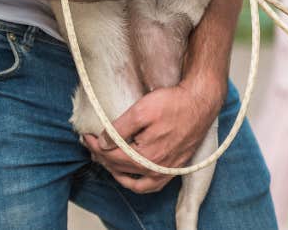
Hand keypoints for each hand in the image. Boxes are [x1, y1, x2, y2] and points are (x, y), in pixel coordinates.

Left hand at [82, 80, 222, 192]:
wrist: (201, 102)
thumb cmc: (174, 103)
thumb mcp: (142, 109)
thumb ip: (120, 128)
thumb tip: (103, 143)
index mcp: (146, 156)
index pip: (112, 156)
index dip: (96, 146)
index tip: (86, 136)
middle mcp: (156, 169)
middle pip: (121, 168)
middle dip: (103, 156)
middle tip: (92, 144)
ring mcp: (166, 171)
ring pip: (134, 181)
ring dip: (116, 172)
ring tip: (106, 159)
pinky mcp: (174, 168)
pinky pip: (150, 186)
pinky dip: (136, 183)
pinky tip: (130, 175)